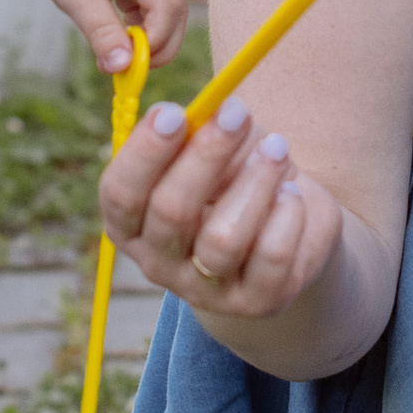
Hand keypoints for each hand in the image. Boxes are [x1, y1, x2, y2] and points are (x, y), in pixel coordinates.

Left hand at [10, 0, 190, 76]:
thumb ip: (101, 31)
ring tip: (118, 52)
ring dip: (151, 38)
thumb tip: (123, 66)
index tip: (129, 66)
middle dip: (157, 45)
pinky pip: (158, 6)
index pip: (167, 4)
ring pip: (170, 11)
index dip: (155, 40)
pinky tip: (121, 34)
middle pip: (176, 10)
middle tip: (126, 69)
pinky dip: (144, 26)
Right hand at [99, 91, 342, 328]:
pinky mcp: (255, 302)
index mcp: (131, 224)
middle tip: (236, 113)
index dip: (144, 153)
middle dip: (206, 155)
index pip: (120, 194)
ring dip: (255, 182)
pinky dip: (286, 215)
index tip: (173, 112)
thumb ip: (201, 131)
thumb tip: (212, 110)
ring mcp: (205, 291)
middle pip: (171, 212)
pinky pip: (271, 256)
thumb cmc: (236, 177)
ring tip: (277, 148)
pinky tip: (292, 193)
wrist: (286, 229)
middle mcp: (158, 263)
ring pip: (223, 239)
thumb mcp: (213, 148)